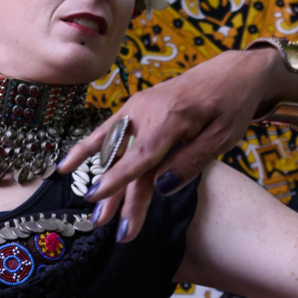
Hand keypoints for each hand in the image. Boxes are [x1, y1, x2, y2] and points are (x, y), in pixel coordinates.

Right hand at [66, 46, 278, 240]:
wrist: (230, 73)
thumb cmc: (230, 106)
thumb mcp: (222, 137)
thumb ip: (190, 162)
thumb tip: (160, 188)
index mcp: (173, 117)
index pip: (142, 154)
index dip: (119, 178)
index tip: (98, 197)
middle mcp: (148, 110)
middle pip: (127, 159)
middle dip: (115, 194)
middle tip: (102, 224)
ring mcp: (137, 108)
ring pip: (114, 150)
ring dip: (102, 180)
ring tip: (91, 210)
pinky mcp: (134, 109)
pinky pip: (108, 131)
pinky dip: (87, 148)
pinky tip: (67, 165)